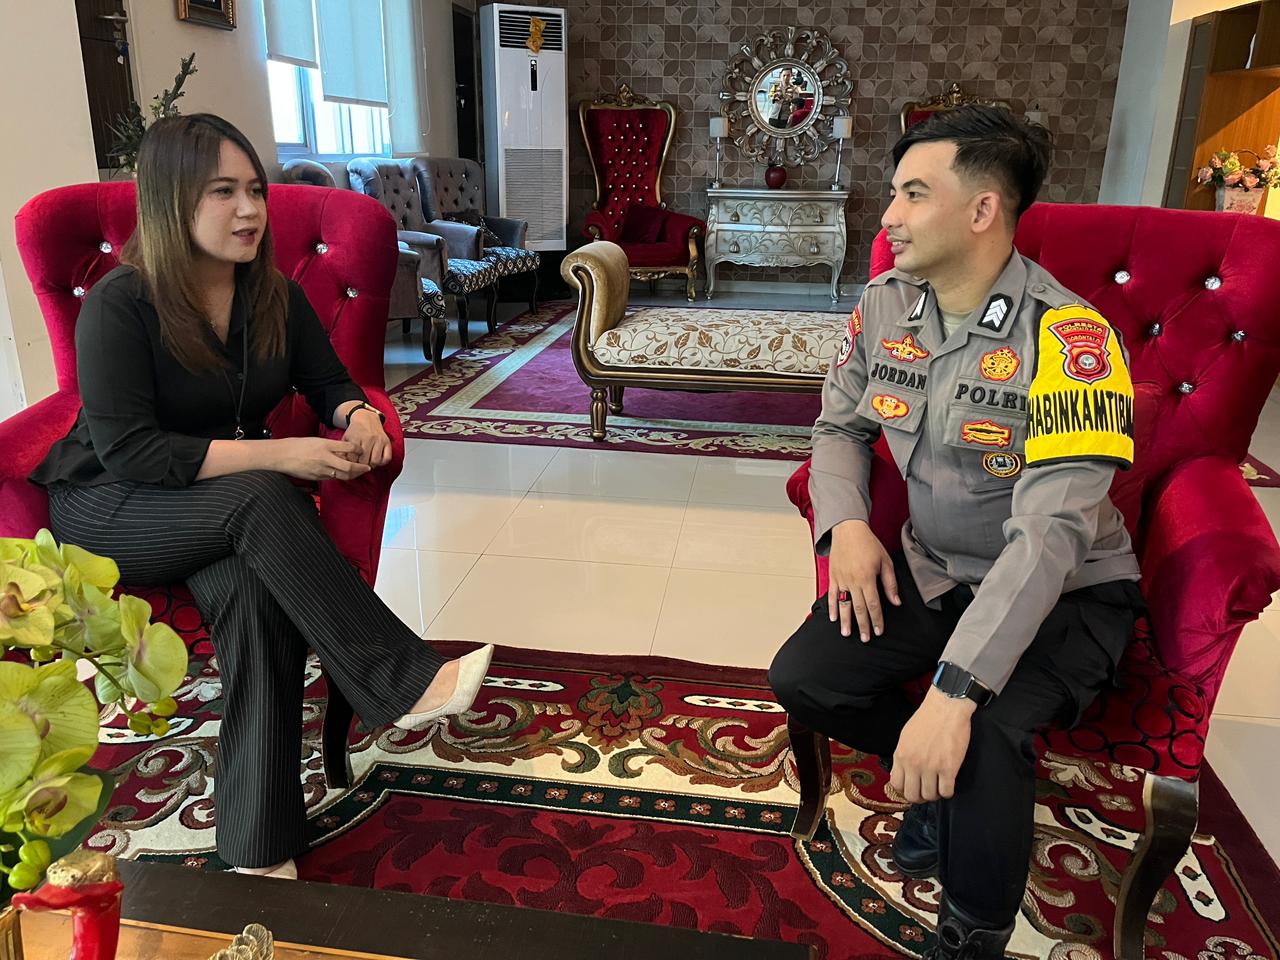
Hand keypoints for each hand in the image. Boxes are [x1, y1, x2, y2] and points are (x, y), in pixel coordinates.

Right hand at [271, 437, 372, 481]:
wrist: (281, 455)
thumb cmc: (297, 445)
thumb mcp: (316, 441)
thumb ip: (331, 446)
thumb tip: (346, 450)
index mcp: (325, 445)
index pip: (348, 448)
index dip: (358, 450)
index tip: (362, 451)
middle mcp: (325, 458)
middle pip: (349, 467)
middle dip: (361, 469)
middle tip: (367, 468)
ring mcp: (321, 469)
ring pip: (342, 475)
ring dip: (353, 475)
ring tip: (358, 472)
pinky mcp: (316, 477)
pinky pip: (332, 478)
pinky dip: (341, 476)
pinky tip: (343, 474)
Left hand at [342, 407, 392, 467]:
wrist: (366, 418)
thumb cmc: (355, 431)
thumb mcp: (346, 438)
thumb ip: (344, 450)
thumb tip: (344, 463)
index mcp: (357, 437)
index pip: (353, 458)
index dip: (351, 464)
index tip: (351, 464)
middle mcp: (369, 438)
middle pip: (364, 461)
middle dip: (361, 466)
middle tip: (359, 466)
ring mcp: (379, 440)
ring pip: (376, 461)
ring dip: (371, 465)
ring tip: (368, 464)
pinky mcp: (387, 442)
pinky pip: (387, 458)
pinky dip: (382, 462)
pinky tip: (377, 461)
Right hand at [828, 519, 900, 640]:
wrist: (848, 529)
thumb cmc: (868, 543)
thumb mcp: (885, 561)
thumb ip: (890, 584)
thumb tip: (895, 602)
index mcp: (867, 578)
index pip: (874, 604)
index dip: (877, 619)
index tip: (879, 631)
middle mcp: (853, 580)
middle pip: (858, 608)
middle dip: (862, 625)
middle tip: (866, 639)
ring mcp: (841, 579)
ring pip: (843, 604)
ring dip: (845, 620)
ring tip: (847, 634)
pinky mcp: (833, 576)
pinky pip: (831, 595)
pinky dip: (832, 607)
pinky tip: (834, 618)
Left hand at [890, 687, 975, 802]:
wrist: (946, 707)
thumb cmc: (927, 719)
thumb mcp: (906, 736)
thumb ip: (903, 756)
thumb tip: (902, 773)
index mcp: (901, 755)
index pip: (896, 784)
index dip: (904, 790)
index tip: (913, 788)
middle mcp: (913, 764)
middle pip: (912, 795)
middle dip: (920, 797)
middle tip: (927, 791)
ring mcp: (931, 767)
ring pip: (930, 796)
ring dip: (935, 794)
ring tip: (939, 786)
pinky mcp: (949, 768)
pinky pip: (946, 792)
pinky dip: (948, 792)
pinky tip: (949, 783)